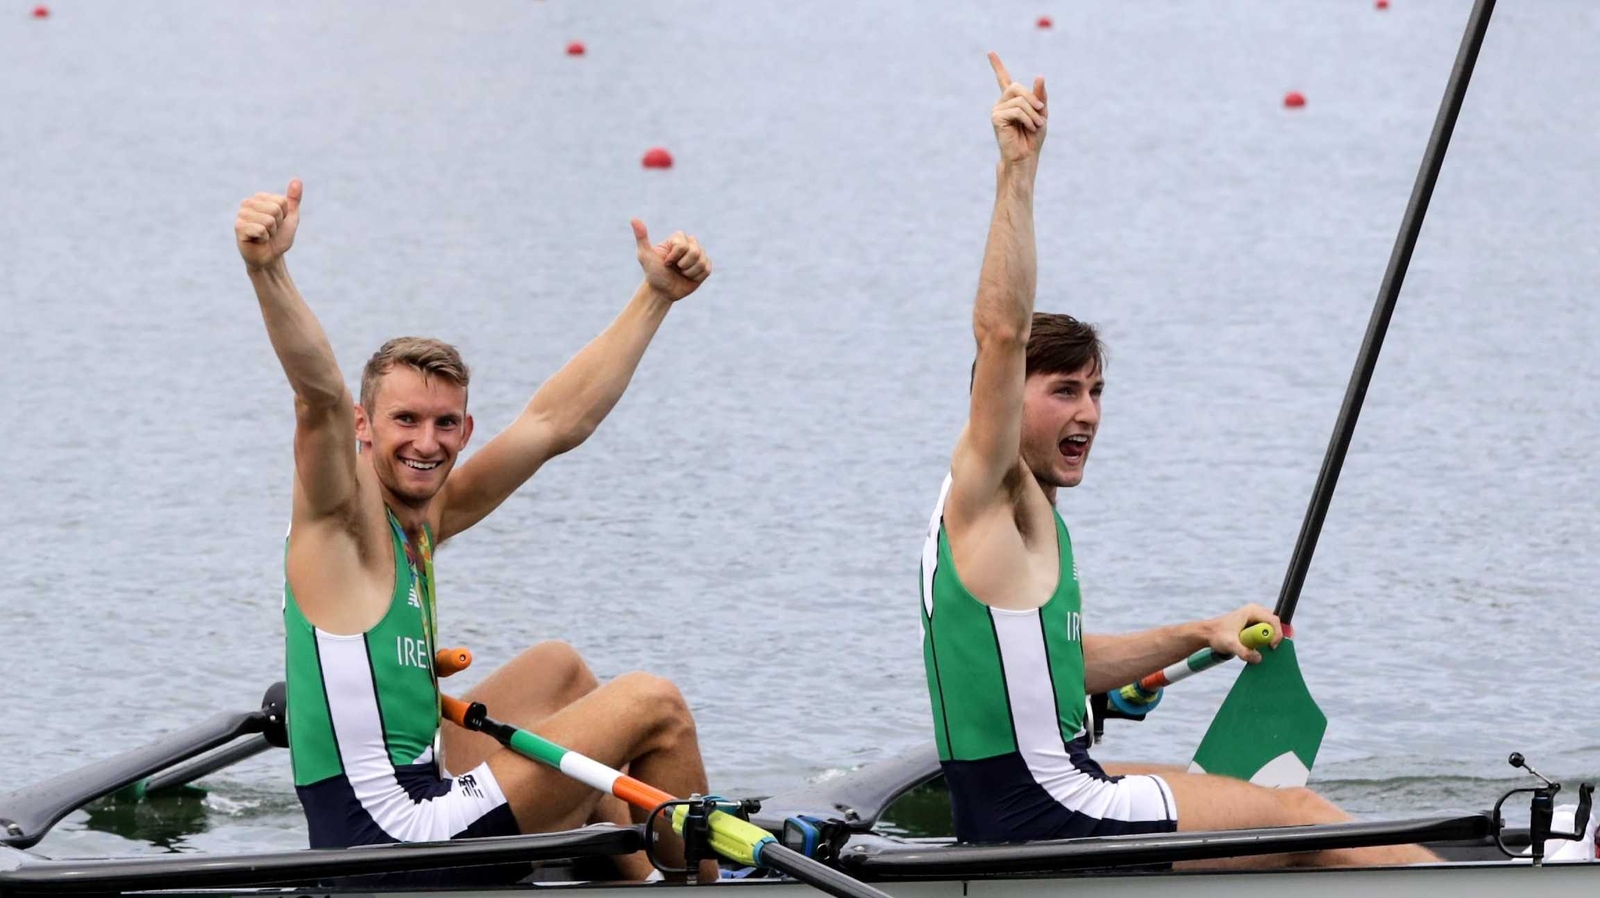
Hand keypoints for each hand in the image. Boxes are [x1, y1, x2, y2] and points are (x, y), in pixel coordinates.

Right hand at [236, 179, 302, 270]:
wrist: (270, 257)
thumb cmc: (279, 237)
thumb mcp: (291, 217)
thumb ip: (293, 199)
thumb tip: (297, 180)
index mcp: (260, 198)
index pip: (282, 201)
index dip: (284, 216)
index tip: (277, 224)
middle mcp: (248, 203)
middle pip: (275, 209)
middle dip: (277, 225)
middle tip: (270, 231)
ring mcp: (241, 214)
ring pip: (268, 220)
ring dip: (271, 232)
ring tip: (263, 236)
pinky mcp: (238, 227)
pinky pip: (260, 230)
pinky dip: (264, 238)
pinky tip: (257, 240)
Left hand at [632, 219, 710, 300]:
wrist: (661, 291)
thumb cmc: (653, 272)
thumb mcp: (645, 255)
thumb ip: (641, 237)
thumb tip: (633, 219)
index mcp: (677, 238)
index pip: (683, 245)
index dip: (674, 256)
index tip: (665, 262)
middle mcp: (690, 244)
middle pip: (695, 251)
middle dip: (682, 265)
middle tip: (675, 268)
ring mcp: (699, 255)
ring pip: (701, 261)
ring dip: (688, 272)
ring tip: (681, 273)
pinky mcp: (705, 267)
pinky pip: (706, 270)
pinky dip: (695, 277)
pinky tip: (688, 277)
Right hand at [988, 52, 1047, 166]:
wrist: (1026, 156)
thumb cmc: (1033, 137)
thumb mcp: (1041, 112)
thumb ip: (1040, 95)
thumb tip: (1039, 76)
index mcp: (1012, 100)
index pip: (1003, 78)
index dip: (997, 65)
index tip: (990, 52)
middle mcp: (1002, 102)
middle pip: (1017, 87)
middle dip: (1033, 99)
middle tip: (1041, 112)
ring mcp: (997, 110)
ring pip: (1019, 100)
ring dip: (1033, 113)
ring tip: (1036, 125)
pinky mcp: (996, 118)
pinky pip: (1016, 110)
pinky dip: (1027, 118)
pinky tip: (1029, 127)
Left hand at [1204, 604, 1283, 663]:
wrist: (1207, 634)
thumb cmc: (1217, 635)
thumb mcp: (1230, 645)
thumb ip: (1244, 652)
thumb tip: (1259, 658)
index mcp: (1252, 611)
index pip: (1274, 620)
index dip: (1277, 634)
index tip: (1271, 647)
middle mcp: (1256, 612)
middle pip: (1276, 624)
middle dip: (1277, 636)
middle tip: (1273, 649)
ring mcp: (1256, 618)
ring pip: (1272, 629)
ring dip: (1272, 639)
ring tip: (1268, 649)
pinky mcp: (1254, 626)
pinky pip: (1267, 633)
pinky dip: (1268, 640)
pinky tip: (1264, 648)